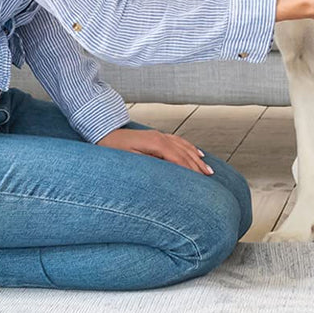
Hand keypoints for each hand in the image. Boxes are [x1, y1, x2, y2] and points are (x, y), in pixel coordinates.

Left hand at [97, 128, 214, 174]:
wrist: (104, 131)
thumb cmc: (113, 149)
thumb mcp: (130, 160)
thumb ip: (149, 164)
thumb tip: (167, 172)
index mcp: (156, 143)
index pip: (178, 159)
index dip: (191, 170)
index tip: (201, 181)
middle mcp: (161, 137)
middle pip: (185, 152)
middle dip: (198, 165)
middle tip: (209, 177)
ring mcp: (160, 135)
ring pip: (184, 146)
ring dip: (197, 157)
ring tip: (208, 169)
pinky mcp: (157, 136)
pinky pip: (179, 141)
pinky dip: (190, 148)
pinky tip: (196, 152)